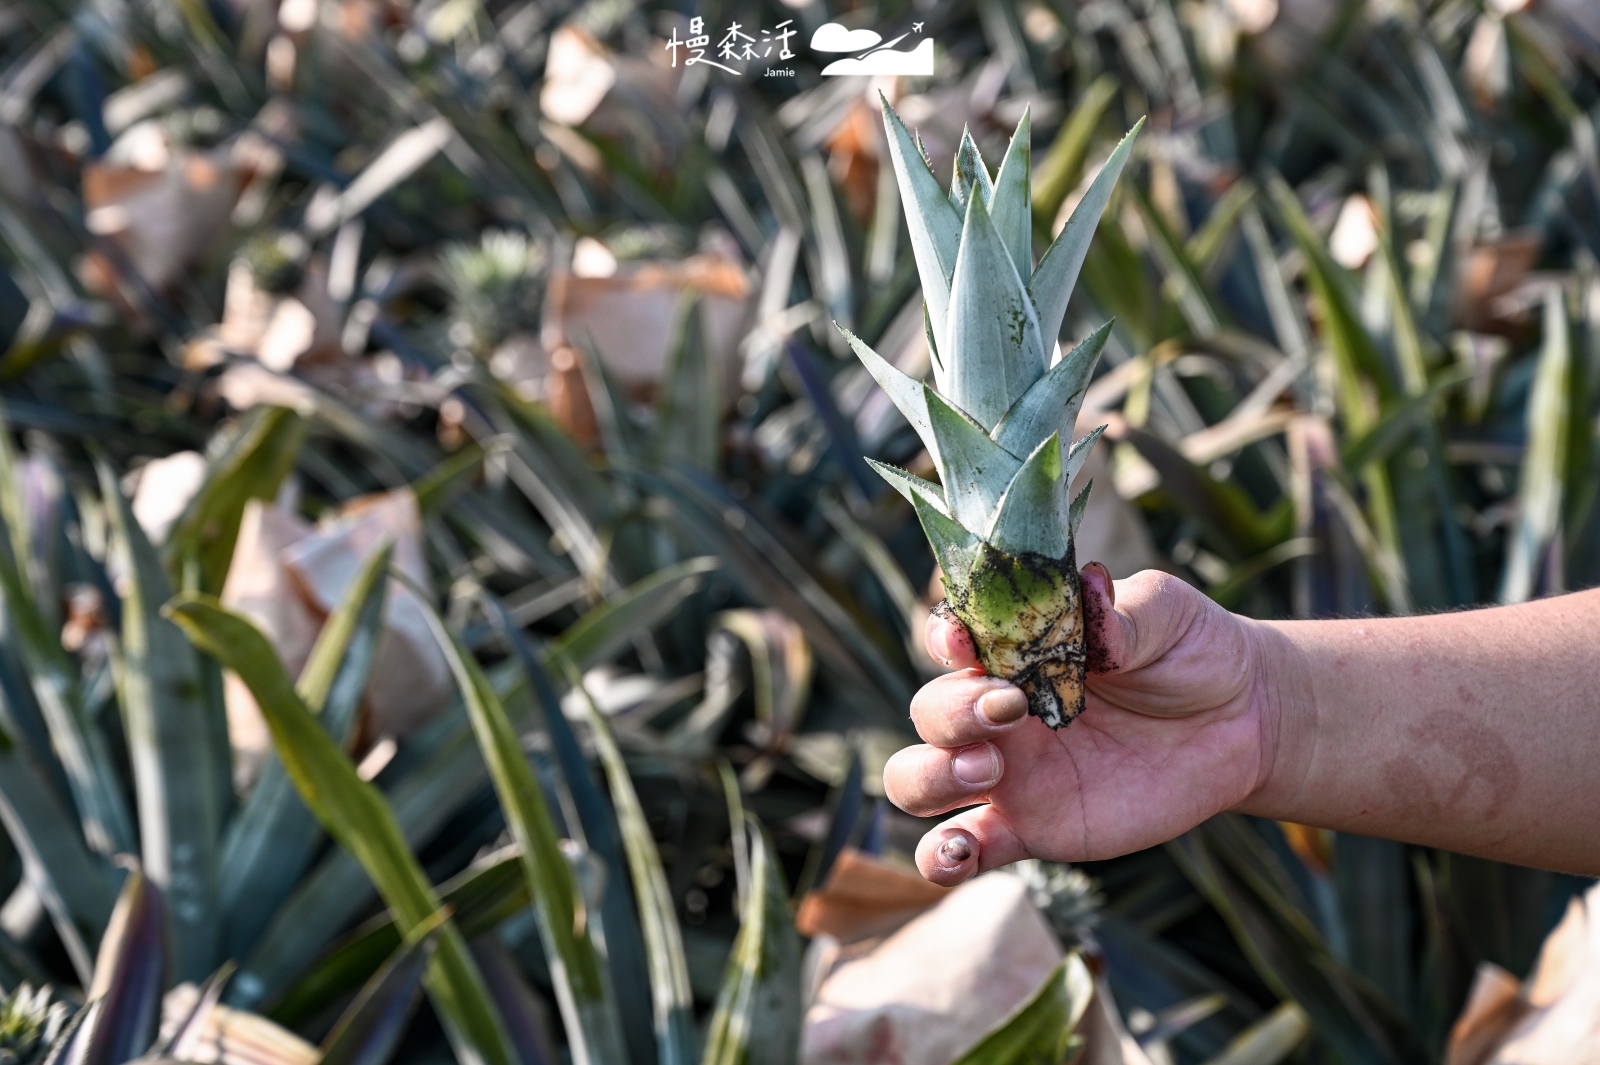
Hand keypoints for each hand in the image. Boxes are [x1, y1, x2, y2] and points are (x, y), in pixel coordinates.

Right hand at [883, 565, 1278, 884]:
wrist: (1240, 722)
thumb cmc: (1190, 651)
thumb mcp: (1166, 614)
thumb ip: (1124, 612)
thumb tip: (1092, 590)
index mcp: (1013, 648)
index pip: (951, 639)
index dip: (943, 638)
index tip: (965, 642)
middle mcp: (995, 709)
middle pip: (929, 713)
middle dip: (951, 713)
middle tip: (1012, 711)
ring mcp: (1007, 773)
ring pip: (921, 779)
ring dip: (932, 777)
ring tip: (988, 773)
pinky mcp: (1028, 828)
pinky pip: (961, 847)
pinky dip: (940, 857)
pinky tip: (956, 856)